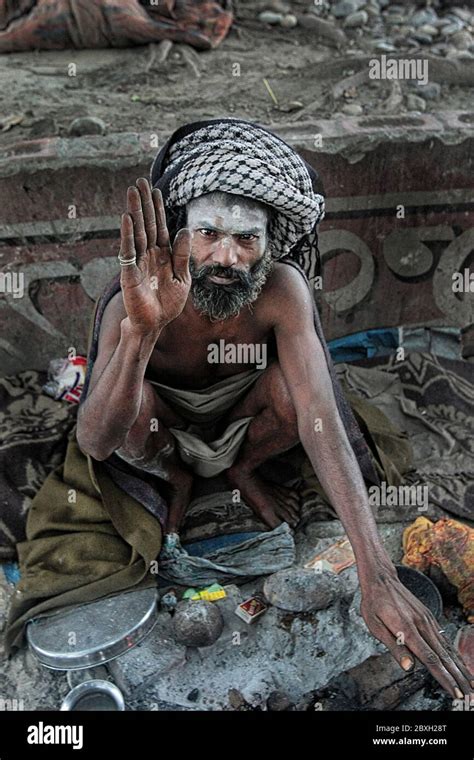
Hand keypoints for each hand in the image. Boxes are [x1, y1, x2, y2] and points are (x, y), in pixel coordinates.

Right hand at [119, 177, 190, 336]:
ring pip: (137, 232)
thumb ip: (182, 255)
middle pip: (146, 224)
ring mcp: (138, 261)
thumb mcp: (182, 278)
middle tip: (139, 181)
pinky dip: (128, 234)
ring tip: (132, 192)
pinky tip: (127, 217)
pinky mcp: (130, 272)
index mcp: (163, 254)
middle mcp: (149, 254)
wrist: (156, 323)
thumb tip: (184, 230)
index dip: (157, 208)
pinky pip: (128, 250)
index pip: (160, 226)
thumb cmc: (168, 303)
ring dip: (135, 212)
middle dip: (144, 203)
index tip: (155, 189)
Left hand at [360, 568, 473, 698]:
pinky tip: (460, 664)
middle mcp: (422, 625)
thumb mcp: (375, 626)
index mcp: (407, 629)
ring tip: (471, 684)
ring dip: (460, 668)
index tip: (455, 693)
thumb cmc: (374, 604)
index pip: (430, 659)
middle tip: (470, 696)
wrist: (382, 578)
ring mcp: (427, 620)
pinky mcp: (429, 617)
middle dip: (458, 678)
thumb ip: (394, 647)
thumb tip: (410, 668)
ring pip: (447, 648)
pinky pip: (444, 639)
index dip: (444, 678)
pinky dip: (455, 653)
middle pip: (444, 657)